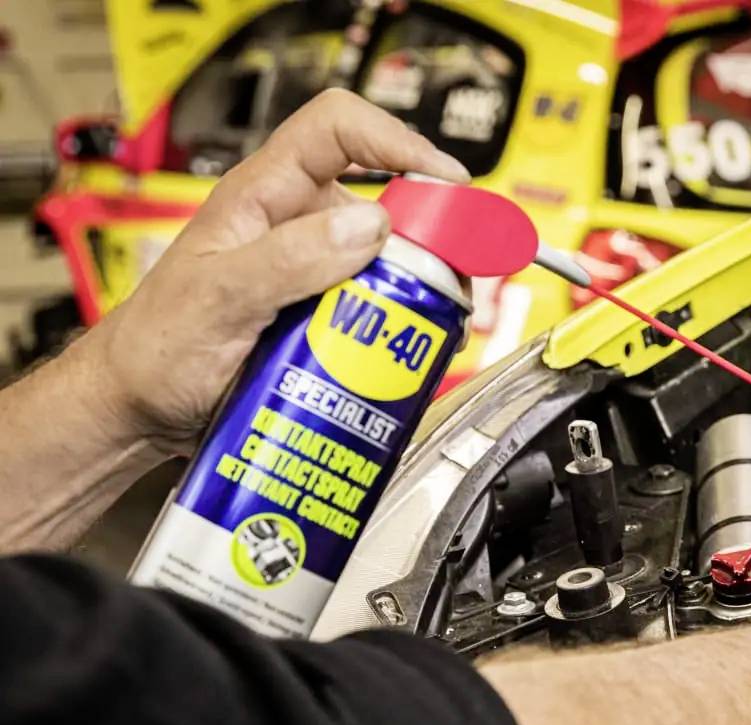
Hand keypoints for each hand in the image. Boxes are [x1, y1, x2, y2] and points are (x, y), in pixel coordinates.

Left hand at [87, 90, 467, 452]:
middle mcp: (293, 229)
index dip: (396, 142)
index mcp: (263, 199)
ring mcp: (309, 277)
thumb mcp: (218, 296)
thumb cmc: (157, 347)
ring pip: (383, 266)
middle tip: (450, 281)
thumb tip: (370, 224)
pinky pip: (372, 313)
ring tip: (426, 332)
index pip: (337, 131)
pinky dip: (396, 331)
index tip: (446, 182)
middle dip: (423, 239)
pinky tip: (400, 357)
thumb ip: (288, 258)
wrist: (141, 407)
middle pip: (380, 205)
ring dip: (413, 295)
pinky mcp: (318, 320)